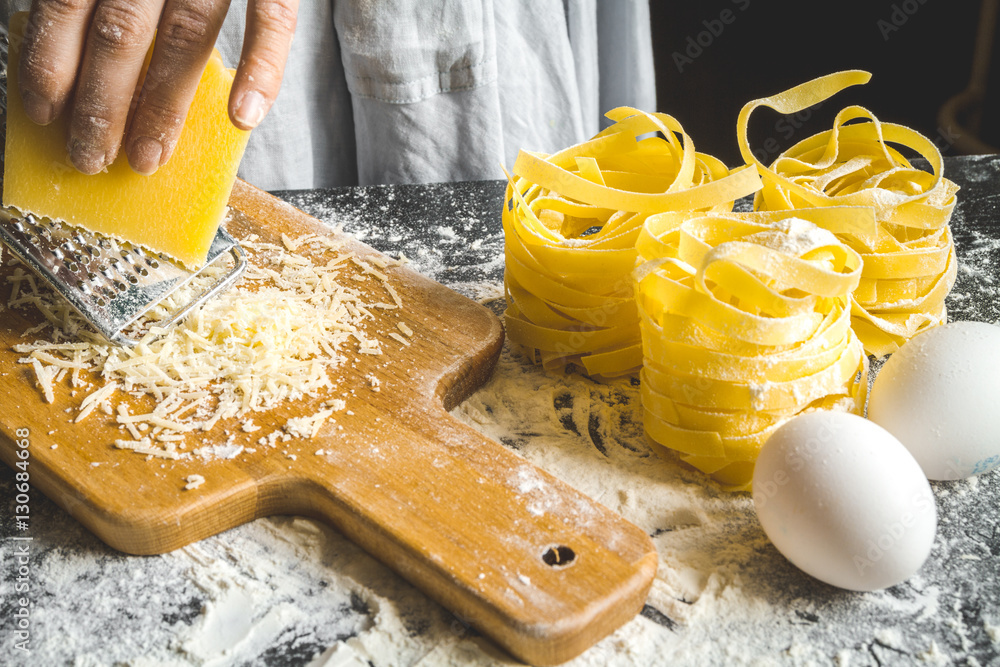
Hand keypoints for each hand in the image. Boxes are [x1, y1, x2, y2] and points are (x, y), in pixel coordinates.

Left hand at [17, 0, 298, 174]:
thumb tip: (59, 31)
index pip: (67, 5)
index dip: (51, 64)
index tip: (44, 114)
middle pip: (121, 33)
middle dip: (101, 104)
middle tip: (91, 157)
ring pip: (185, 37)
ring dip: (163, 104)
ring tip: (148, 155)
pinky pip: (271, 20)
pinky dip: (261, 68)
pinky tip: (244, 117)